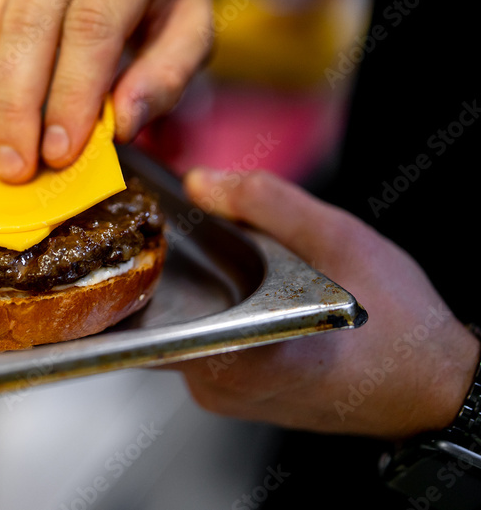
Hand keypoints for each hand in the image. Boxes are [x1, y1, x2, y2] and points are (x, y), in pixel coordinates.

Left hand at [168, 168, 478, 439]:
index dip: (148, 265)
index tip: (153, 232)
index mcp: (246, 357)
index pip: (155, 315)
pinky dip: (208, 311)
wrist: (433, 387)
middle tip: (192, 230)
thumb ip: (264, 203)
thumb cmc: (398, 324)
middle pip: (161, 314)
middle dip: (173, 267)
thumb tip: (199, 181)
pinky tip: (236, 289)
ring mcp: (222, 399)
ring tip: (220, 257)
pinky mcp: (229, 399)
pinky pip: (195, 344)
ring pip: (176, 327)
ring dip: (192, 289)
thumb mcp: (337, 240)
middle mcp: (223, 388)